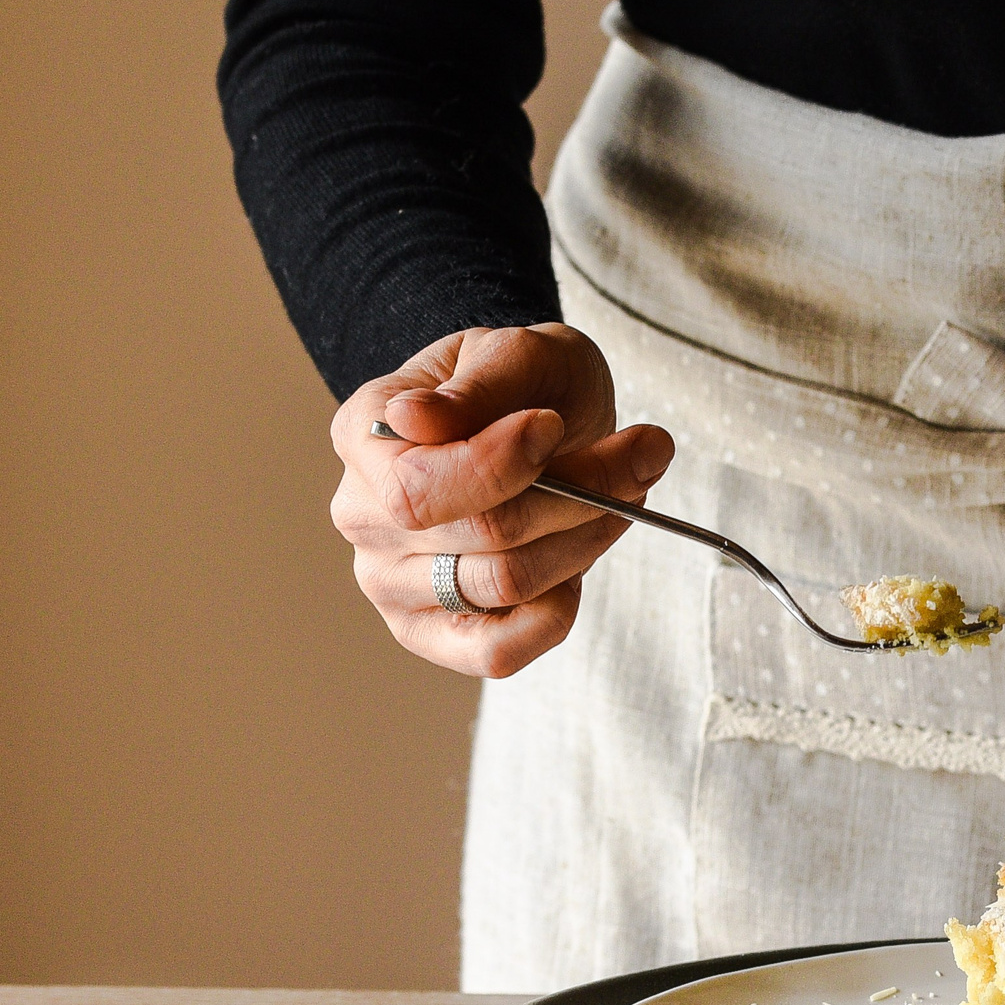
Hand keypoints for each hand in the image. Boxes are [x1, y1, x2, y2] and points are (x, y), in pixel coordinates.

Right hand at [329, 324, 672, 678]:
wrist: (539, 419)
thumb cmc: (526, 387)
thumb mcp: (517, 353)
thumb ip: (479, 385)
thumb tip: (413, 418)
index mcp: (364, 436)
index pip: (418, 487)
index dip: (500, 466)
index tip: (555, 425)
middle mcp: (364, 516)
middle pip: (484, 533)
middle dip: (579, 493)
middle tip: (641, 454)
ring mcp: (392, 583)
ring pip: (508, 583)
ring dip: (587, 537)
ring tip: (625, 493)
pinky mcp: (435, 634)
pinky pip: (498, 652)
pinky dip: (558, 608)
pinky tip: (577, 555)